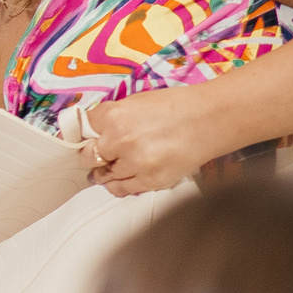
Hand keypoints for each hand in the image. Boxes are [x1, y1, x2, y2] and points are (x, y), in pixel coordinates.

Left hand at [78, 87, 216, 194]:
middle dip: (92, 156)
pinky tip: (125, 176)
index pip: (82, 130)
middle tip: (100, 155)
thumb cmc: (175, 107)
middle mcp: (120, 140)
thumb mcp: (135, 102)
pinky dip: (120, 184)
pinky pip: (122, 189)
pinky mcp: (150, 180)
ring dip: (106, 172)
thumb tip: (90, 132)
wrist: (210, 119)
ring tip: (115, 166)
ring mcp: (134, 163)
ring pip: (103, 176)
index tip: (87, 140)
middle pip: (88, 157)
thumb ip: (110, 118)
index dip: (85, 136)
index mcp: (113, 116)